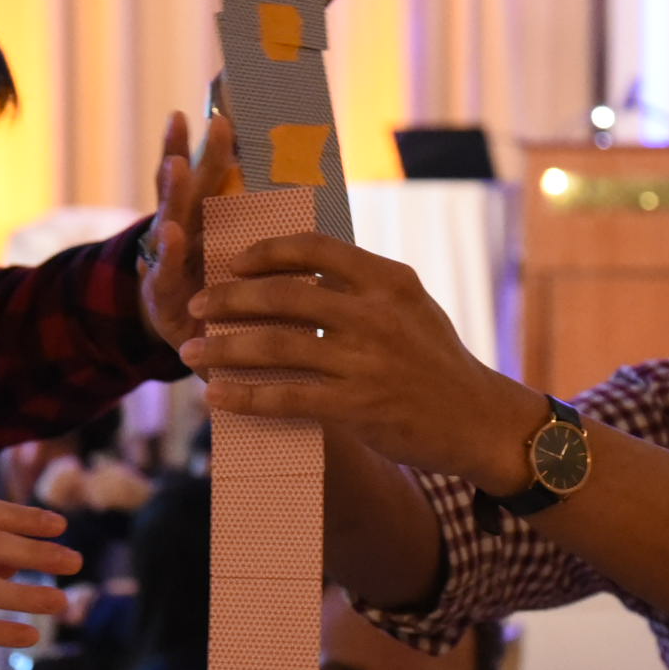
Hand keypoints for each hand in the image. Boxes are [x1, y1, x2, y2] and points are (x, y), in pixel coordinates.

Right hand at [140, 111, 241, 347]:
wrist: (198, 353)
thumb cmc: (226, 300)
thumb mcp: (242, 263)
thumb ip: (262, 227)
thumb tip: (305, 178)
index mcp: (205, 225)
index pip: (206, 178)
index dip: (210, 147)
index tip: (219, 110)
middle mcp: (182, 236)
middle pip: (183, 189)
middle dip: (183, 153)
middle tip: (184, 121)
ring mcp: (168, 264)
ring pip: (168, 221)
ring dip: (172, 192)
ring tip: (175, 164)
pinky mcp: (162, 299)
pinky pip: (164, 273)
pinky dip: (168, 254)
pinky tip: (171, 234)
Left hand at [183, 233, 543, 490]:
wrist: (478, 421)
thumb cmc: (437, 361)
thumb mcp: (411, 307)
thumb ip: (363, 286)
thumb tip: (302, 269)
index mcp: (389, 281)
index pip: (316, 248)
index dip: (267, 252)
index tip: (234, 262)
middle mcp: (375, 315)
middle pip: (283, 295)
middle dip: (230, 298)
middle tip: (197, 304)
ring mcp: (365, 362)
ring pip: (275, 347)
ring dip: (223, 348)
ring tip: (190, 351)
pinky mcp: (356, 408)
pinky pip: (286, 398)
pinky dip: (244, 397)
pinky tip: (216, 397)